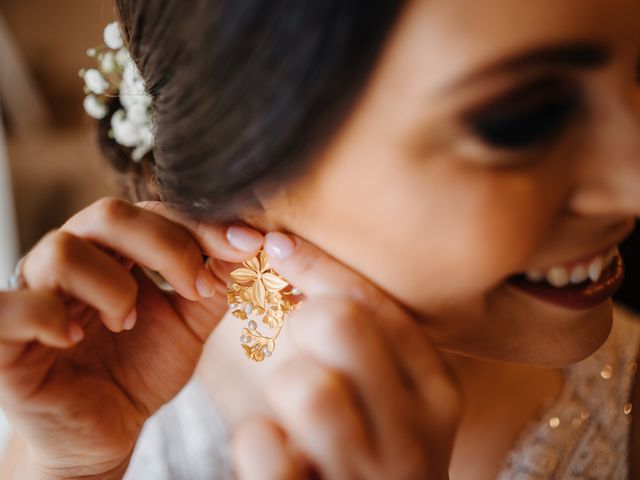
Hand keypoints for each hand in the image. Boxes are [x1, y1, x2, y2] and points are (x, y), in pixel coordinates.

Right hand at [0, 197, 263, 477]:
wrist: (103, 432)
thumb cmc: (140, 371)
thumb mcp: (189, 325)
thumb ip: (214, 285)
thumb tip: (249, 244)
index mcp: (113, 252)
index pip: (153, 212)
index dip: (200, 225)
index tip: (247, 246)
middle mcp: (72, 261)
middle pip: (109, 215)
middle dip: (167, 246)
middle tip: (197, 289)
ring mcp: (35, 295)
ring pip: (63, 251)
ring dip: (114, 287)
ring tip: (128, 322)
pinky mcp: (7, 339)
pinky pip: (13, 307)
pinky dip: (49, 316)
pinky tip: (76, 337)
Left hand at [230, 233, 462, 479]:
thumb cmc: (378, 445)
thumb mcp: (395, 394)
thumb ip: (363, 335)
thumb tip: (286, 250)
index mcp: (435, 388)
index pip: (372, 301)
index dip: (315, 263)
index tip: (277, 244)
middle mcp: (411, 431)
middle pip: (338, 322)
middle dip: (303, 316)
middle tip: (295, 333)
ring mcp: (365, 475)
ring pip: (303, 385)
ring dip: (283, 383)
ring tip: (291, 403)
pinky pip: (260, 444)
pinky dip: (253, 437)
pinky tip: (273, 444)